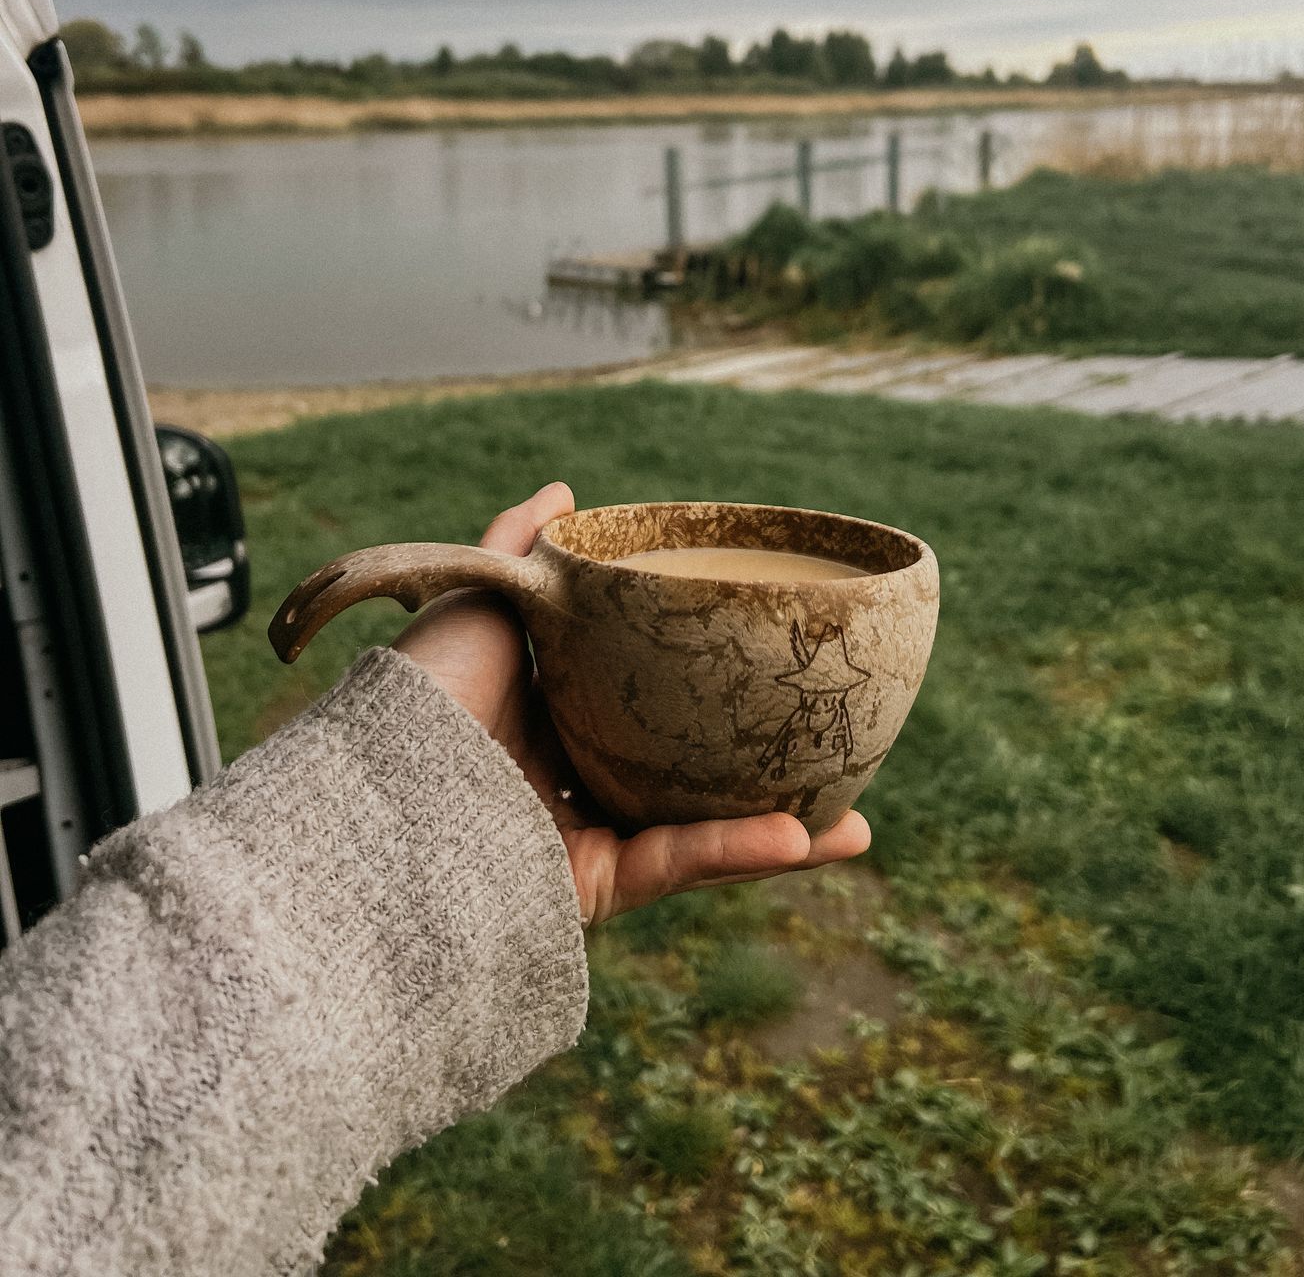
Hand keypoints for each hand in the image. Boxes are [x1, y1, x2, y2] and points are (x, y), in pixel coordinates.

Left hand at [394, 482, 871, 925]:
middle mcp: (565, 779)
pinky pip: (673, 870)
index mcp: (545, 713)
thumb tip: (567, 492)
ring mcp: (575, 840)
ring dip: (779, 836)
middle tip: (831, 754)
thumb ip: (525, 553)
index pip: (642, 700)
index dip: (704, 685)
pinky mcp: (581, 894)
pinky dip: (737, 855)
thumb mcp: (480, 602)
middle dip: (760, 775)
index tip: (769, 664)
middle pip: (681, 774)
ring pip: (696, 836)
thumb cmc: (415, 699)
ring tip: (856, 827)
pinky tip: (805, 838)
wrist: (365, 806)